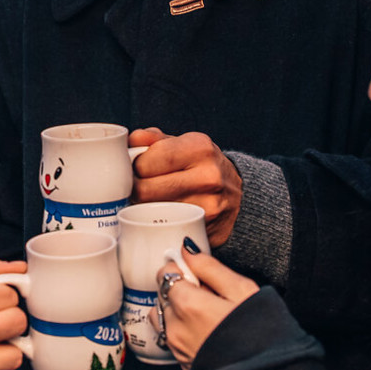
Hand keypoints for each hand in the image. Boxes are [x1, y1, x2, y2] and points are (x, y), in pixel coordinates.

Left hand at [130, 128, 241, 245]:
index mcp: (199, 148)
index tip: (136, 170)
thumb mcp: (184, 145)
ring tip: (150, 201)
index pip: (145, 162)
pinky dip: (159, 224)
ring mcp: (208, 206)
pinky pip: (167, 228)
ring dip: (143, 208)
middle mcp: (208, 176)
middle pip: (145, 190)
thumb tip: (130, 140)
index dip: (133, 168)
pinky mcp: (206, 230)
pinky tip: (163, 217)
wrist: (239, 197)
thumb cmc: (203, 167)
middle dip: (134, 190)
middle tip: (137, 188)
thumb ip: (154, 139)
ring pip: (152, 212)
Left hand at [159, 250, 259, 369]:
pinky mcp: (181, 362)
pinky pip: (170, 337)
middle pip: (163, 295)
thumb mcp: (241, 290)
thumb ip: (210, 267)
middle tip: (208, 294)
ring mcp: (176, 347)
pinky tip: (204, 331)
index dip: (181, 269)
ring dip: (176, 311)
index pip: (165, 274)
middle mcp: (175, 326)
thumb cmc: (259, 332)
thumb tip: (188, 250)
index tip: (197, 273)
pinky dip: (180, 329)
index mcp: (188, 304)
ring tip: (204, 314)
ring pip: (162, 317)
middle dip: (180, 290)